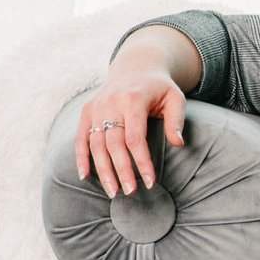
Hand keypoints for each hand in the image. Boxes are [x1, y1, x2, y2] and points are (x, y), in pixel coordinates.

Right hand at [74, 67, 187, 197]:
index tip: (151, 182)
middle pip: (113, 144)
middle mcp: (110, 103)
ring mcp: (96, 107)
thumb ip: (176, 120)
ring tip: (113, 191)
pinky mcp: (87, 110)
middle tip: (130, 192)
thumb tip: (178, 143)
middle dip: (122, 170)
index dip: (142, 161)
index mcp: (133, 99)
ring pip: (95, 144)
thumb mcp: (175, 98)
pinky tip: (85, 175)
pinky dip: (81, 157)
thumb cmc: (159, 87)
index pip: (135, 138)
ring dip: (103, 170)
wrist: (136, 67)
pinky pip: (80, 137)